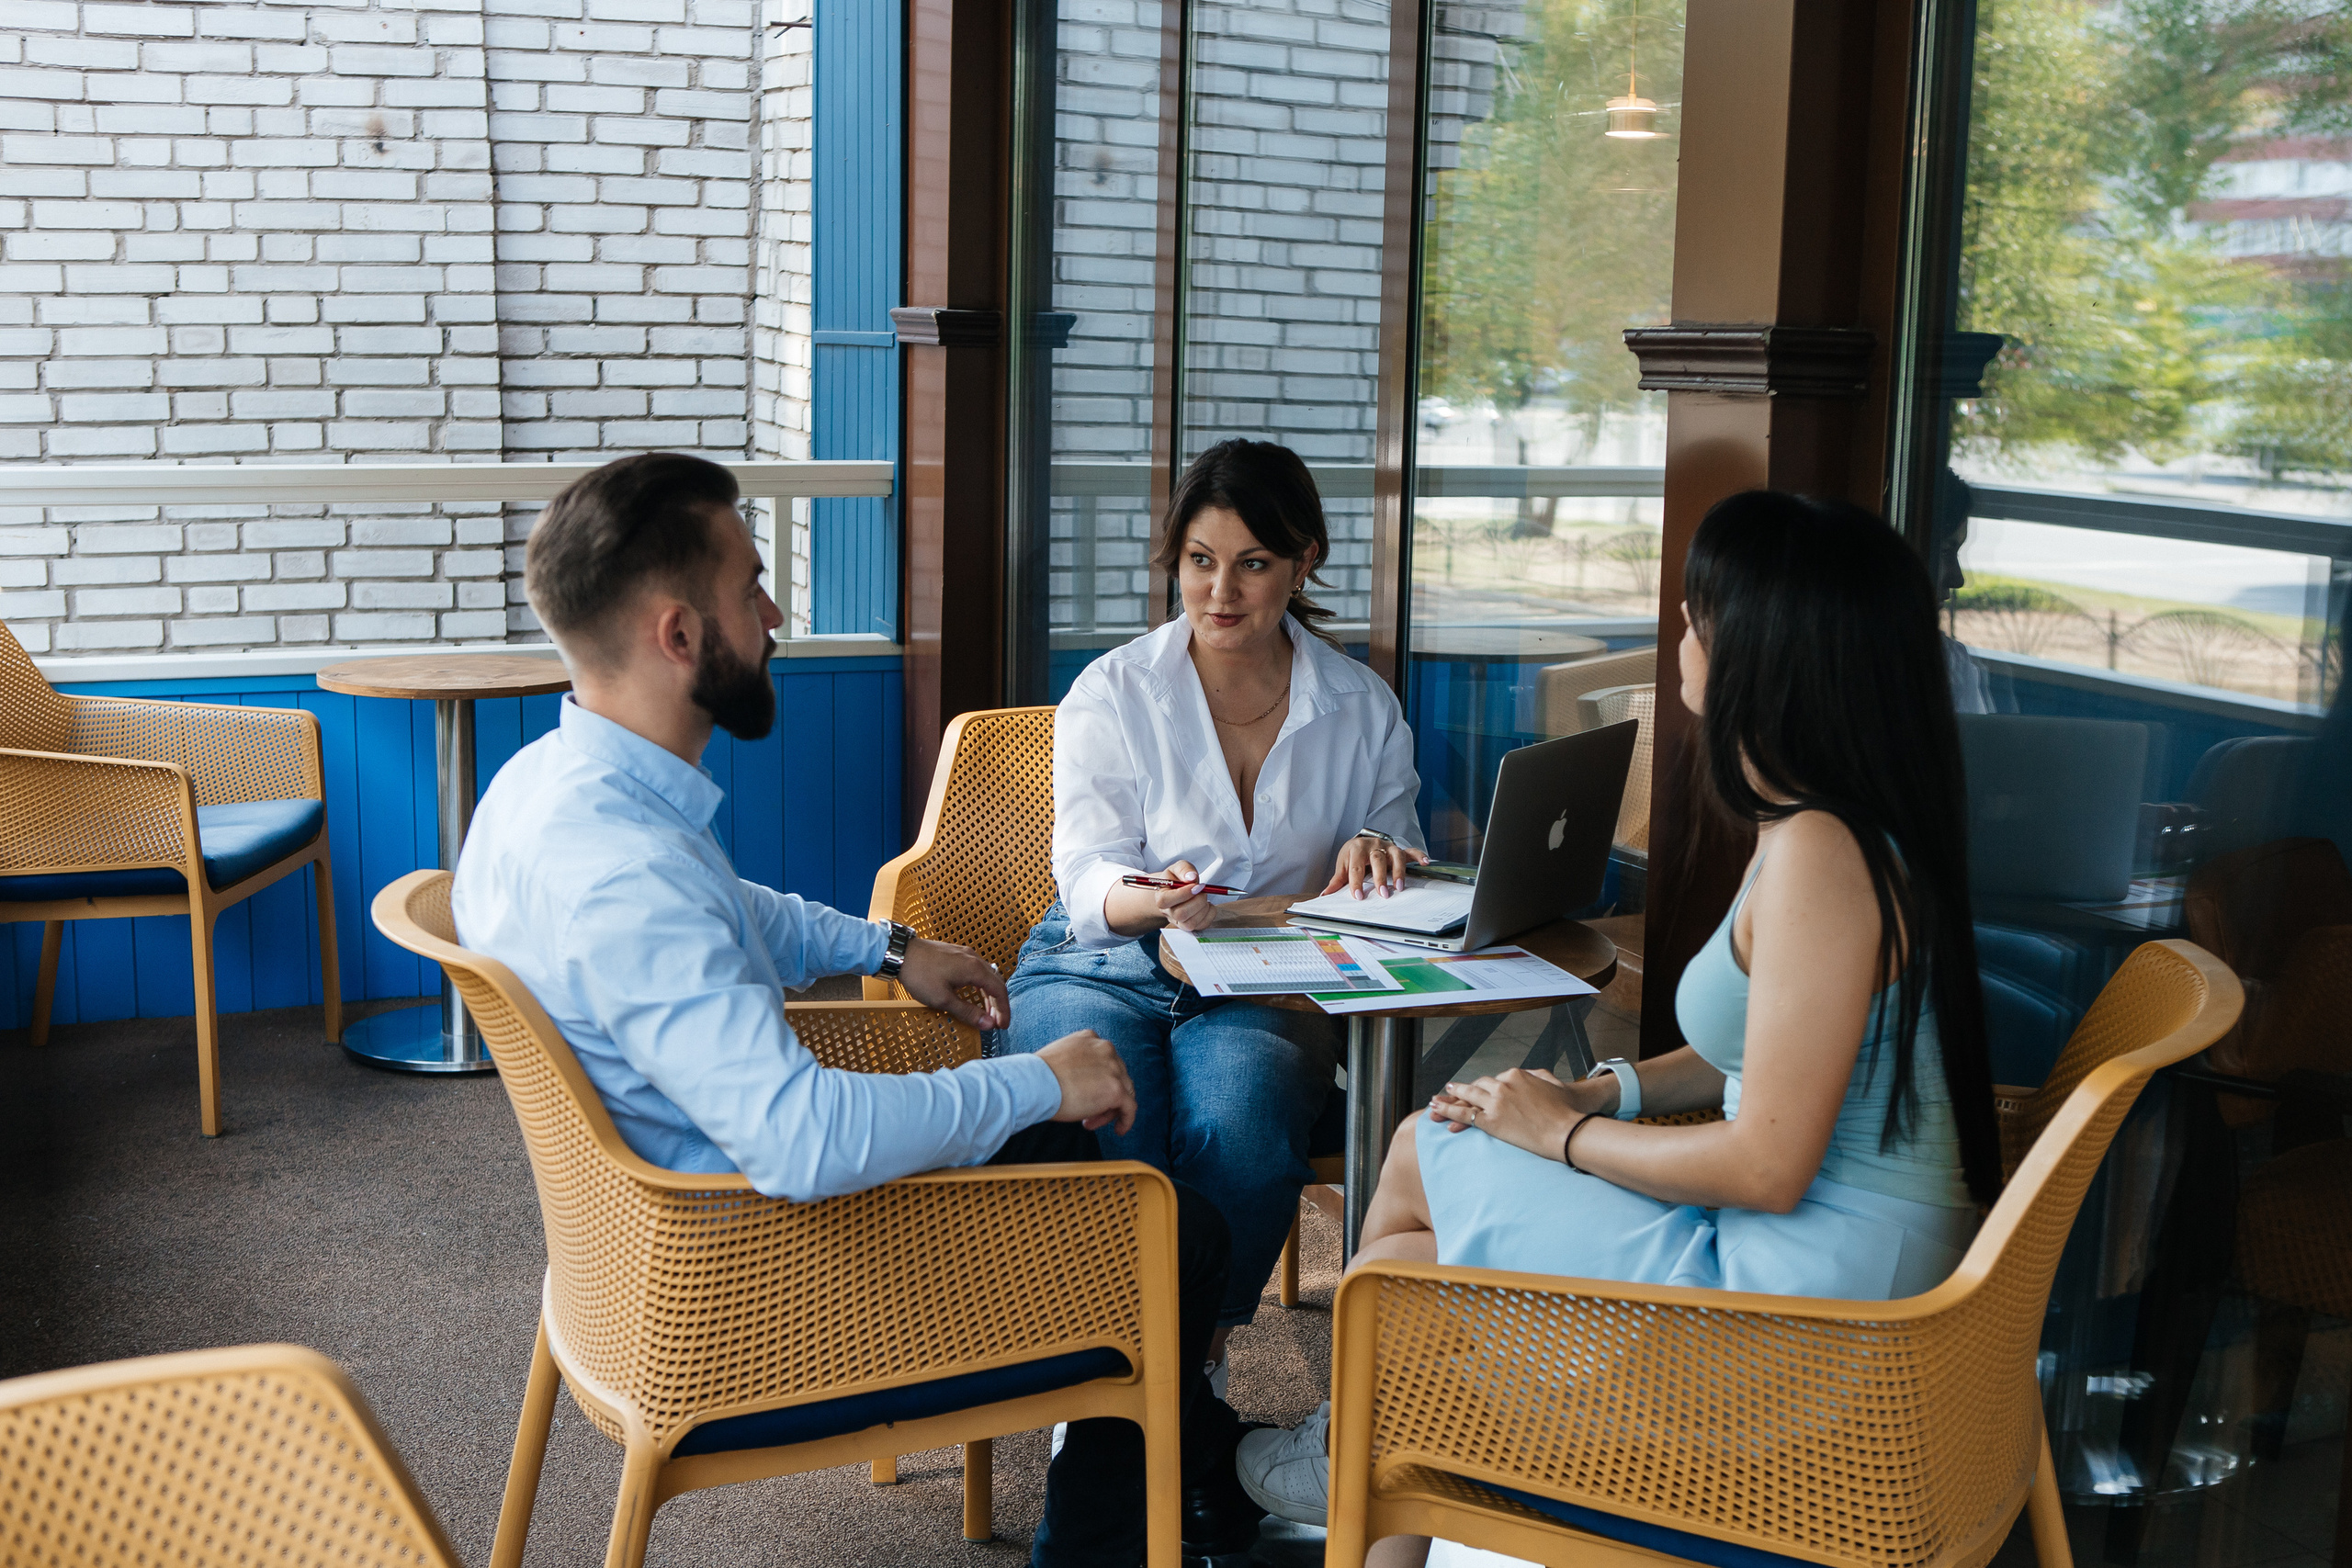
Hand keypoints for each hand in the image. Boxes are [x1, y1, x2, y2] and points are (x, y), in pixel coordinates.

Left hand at [895, 936, 1010, 1031]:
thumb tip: (988, 1023)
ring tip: (985, 1012)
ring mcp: (964, 954)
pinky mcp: (955, 954)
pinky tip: (973, 994)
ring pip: (986, 976)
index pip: (999, 991)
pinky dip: (979, 985)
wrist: (900, 953)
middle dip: (998, 1004)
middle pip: (995, 982)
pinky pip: (975, 970)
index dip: (1004, 1010)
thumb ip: (967, 1012)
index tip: (1002, 1025)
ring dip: (988, 995)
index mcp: (974, 969)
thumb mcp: (943, 999)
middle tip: (996, 1022)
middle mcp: (973, 959)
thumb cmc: (919, 974)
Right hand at [1037, 1029, 1136, 1134]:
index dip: (1097, 1080)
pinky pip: (1130, 1108)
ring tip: (1090, 1122)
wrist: (1035, 1083)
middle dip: (1103, 1096)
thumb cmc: (1038, 1076)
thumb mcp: (1060, 1058)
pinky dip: (1126, 1120)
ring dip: (1109, 1109)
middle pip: (1117, 1076)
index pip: (1105, 1061)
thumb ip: (1077, 1064)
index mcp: (1091, 1038)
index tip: (1083, 1094)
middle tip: (1086, 1113)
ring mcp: (1113, 1069)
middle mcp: (1106, 1049)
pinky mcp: (1116, 1090)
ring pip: (1124, 1092)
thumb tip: (1082, 1084)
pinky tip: (1119, 1130)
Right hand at [1153, 860, 1215, 933]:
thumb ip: (1184, 869)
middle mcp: (1167, 911)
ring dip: (1203, 909)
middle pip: (1180, 914)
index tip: (1195, 885)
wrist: (1177, 889)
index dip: (1182, 894)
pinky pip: (1201, 926)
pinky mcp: (1189, 926)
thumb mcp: (1178, 868)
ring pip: (1190, 923)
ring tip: (1204, 897)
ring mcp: (1178, 921)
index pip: (1166, 900)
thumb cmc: (1177, 878)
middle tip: (1202, 890)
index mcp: (1161, 895)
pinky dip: (1209, 914)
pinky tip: (1208, 905)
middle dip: (1197, 901)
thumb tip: (1192, 877)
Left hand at [1322, 834, 1428, 899]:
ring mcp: (1388, 846)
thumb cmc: (1352, 856)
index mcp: (1357, 849)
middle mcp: (1373, 845)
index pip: (1356, 866)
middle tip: (1383, 894)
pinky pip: (1411, 851)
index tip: (1358, 896)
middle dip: (1380, 877)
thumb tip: (1324, 895)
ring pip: (1395, 856)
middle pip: (1378, 860)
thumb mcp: (1343, 865)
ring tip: (1399, 887)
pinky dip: (1419, 855)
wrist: (1360, 841)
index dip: (1356, 882)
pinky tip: (1425, 863)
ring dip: (1398, 871)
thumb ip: (1337, 881)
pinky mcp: (1399, 849)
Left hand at [1427, 1066, 1598, 1161]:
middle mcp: (1503, 1085)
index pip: (1494, 1080)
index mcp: (1516, 1075)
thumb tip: (1532, 1074)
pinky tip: (1437, 1110)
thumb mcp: (1554, 1083)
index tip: (1478, 1091)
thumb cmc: (1566, 1110)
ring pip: (1467, 1097)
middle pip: (1478, 1086)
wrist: (1567, 1130)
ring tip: (1437, 1099)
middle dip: (1464, 1090)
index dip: (1485, 1088)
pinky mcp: (1492, 1121)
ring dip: (1450, 1097)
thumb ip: (1539, 1076)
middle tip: (1451, 1091)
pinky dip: (1448, 1111)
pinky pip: (1465, 1115)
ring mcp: (1496, 1102)